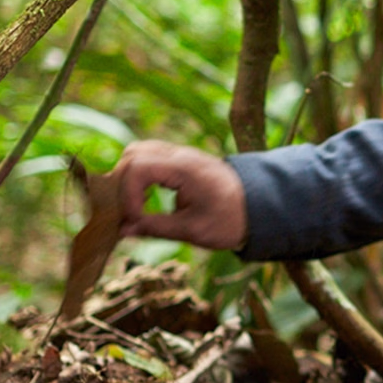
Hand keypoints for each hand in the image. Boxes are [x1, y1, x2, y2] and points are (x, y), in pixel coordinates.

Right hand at [111, 140, 246, 250]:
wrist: (260, 206)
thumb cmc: (231, 219)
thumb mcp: (193, 230)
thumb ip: (155, 228)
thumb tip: (123, 230)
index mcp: (183, 168)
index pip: (137, 168)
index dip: (127, 195)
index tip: (134, 220)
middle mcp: (179, 154)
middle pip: (133, 154)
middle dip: (122, 184)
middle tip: (130, 212)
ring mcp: (180, 154)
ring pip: (138, 153)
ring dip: (129, 178)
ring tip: (137, 206)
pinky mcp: (180, 160)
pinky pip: (149, 158)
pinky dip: (140, 176)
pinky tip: (146, 199)